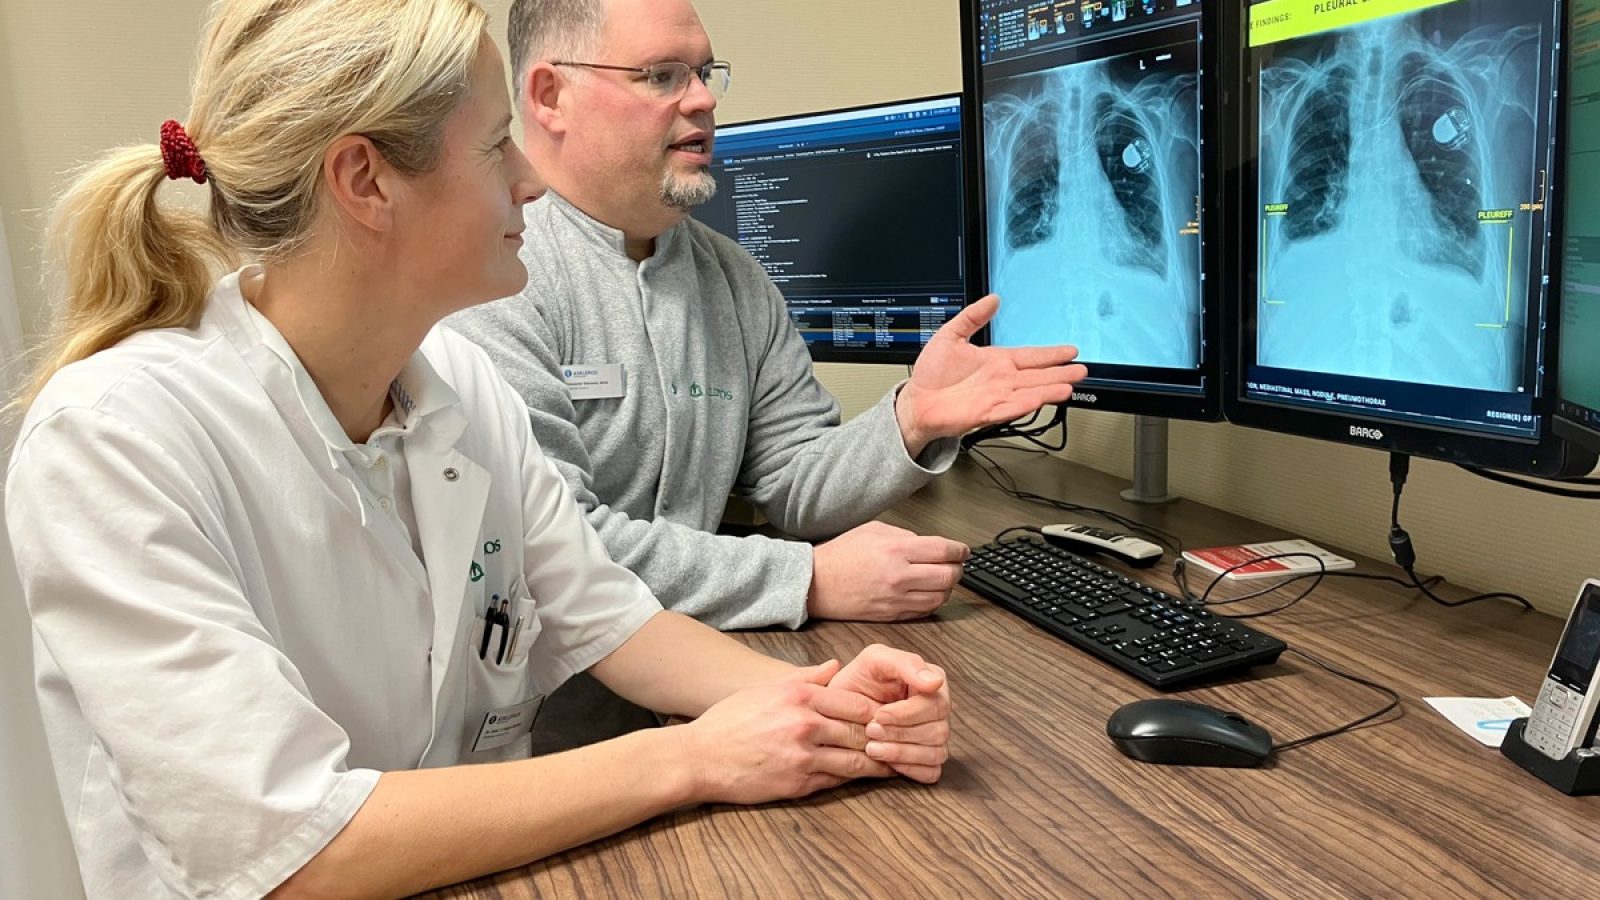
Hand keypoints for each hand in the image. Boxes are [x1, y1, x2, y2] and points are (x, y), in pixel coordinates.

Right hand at [682, 660, 892, 804]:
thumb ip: (805, 677)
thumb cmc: (730, 721)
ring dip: (879, 761)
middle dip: (884, 736)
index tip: (892, 714)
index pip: (854, 702)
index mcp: (799, 696)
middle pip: (861, 730)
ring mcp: (803, 756)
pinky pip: (837, 779)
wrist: (700, 758)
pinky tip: (868, 775)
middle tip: (906, 739)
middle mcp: (805, 724)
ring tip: (897, 760)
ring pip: (856, 759)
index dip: (877, 710)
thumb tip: (836, 666)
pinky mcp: (798, 783)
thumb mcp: (765, 689)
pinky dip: (856, 777)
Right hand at [808, 521, 968, 621]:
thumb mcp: (874, 531)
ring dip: (948, 587)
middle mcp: (899, 576)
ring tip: (943, 579)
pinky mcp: (892, 614)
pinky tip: (929, 593)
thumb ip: (905, 536)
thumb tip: (929, 546)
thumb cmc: (841, 555)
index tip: (962, 550)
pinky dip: (933, 602)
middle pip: (948, 576)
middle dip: (958, 569)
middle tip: (956, 564)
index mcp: (896, 550)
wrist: (817, 583)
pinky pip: (924, 611)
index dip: (959, 550)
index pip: (943, 551)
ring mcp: (896, 598)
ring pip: (940, 597)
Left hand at [830, 645, 951, 783]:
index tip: (878, 714)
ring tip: (872, 748)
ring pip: (936, 753)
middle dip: (900, 734)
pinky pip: (931, 772)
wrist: (839, 707)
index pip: (936, 705)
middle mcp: (940, 710)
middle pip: (938, 731)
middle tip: (870, 731)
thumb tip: (935, 682)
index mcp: (934, 684)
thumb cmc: (859, 680)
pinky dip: (909, 769)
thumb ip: (905, 663)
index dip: (907, 714)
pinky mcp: (928, 759)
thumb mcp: (875, 660)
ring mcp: (936, 735)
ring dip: (901, 753)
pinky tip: (886, 762)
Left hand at [895, 294, 1087, 455]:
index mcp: (995, 361)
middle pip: (1037, 375)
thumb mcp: (950, 335)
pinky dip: (1027, 404)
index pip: (1030, 355)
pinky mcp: (986, 412)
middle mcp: (1000, 380)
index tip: (1070, 350)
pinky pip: (1011, 407)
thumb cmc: (931, 374)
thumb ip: (972, 317)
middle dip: (1060, 372)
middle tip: (1082, 369)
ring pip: (1029, 392)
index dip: (1050, 353)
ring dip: (1049, 389)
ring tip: (1070, 384)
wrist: (916, 401)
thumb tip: (992, 299)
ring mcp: (995, 397)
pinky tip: (1042, 399)